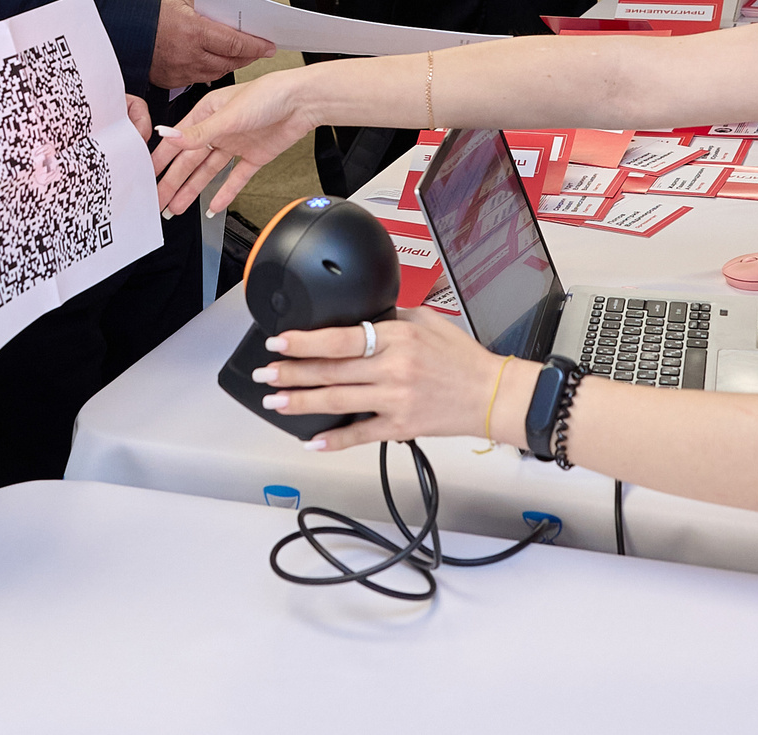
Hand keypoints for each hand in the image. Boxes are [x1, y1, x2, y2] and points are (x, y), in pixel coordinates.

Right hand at [149, 0, 272, 89]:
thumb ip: (210, 9)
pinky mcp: (172, 81)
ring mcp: (180, 71)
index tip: (269, 45)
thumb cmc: (149, 11)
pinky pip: (200, 79)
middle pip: (231, 61)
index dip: (257, 46)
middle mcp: (189, 55)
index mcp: (194, 31)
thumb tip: (231, 17)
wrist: (120, 28)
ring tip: (241, 56)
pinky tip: (216, 62)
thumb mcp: (184, 0)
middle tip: (260, 50)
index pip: (236, 43)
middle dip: (249, 56)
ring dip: (232, 65)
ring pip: (217, 73)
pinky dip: (212, 71)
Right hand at [150, 69, 315, 214]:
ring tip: (178, 207)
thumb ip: (198, 132)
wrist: (303, 102)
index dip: (161, 159)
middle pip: (191, 160)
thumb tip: (169, 136)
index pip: (178, 140)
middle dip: (173, 181)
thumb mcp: (228, 114)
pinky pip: (235, 178)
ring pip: (208, 172)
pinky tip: (214, 206)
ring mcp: (236, 144)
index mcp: (207, 112)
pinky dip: (225, 193)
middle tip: (159, 200)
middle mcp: (219, 129)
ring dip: (193, 190)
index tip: (147, 176)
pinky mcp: (254, 156)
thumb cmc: (269, 94)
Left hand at [248, 312, 517, 452]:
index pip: (340, 338)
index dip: (304, 342)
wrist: (492, 395)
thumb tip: (360, 318)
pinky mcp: (401, 426)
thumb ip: (391, 318)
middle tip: (265, 374)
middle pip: (330, 371)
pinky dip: (334, 440)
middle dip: (291, 373)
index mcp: (397, 337)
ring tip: (275, 402)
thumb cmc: (462, 359)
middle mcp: (393, 368)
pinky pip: (360, 435)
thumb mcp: (427, 322)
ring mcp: (395, 400)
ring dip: (301, 402)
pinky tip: (312, 439)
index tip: (279, 342)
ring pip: (337, 402)